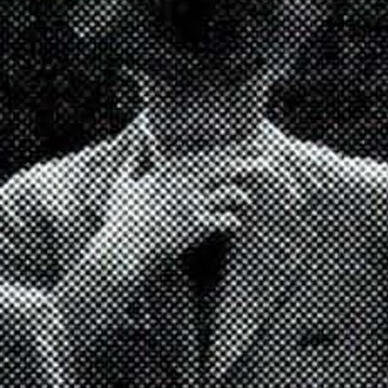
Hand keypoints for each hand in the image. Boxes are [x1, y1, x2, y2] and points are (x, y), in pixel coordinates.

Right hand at [84, 146, 270, 285]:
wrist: (119, 254)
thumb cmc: (120, 221)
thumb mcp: (123, 184)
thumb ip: (135, 157)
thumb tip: (141, 134)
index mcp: (169, 170)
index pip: (209, 155)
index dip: (232, 151)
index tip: (248, 147)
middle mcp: (183, 183)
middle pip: (226, 168)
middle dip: (248, 165)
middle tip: (267, 165)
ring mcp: (191, 204)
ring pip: (231, 192)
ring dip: (241, 196)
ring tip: (247, 199)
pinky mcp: (195, 227)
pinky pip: (226, 220)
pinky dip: (232, 221)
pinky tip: (234, 224)